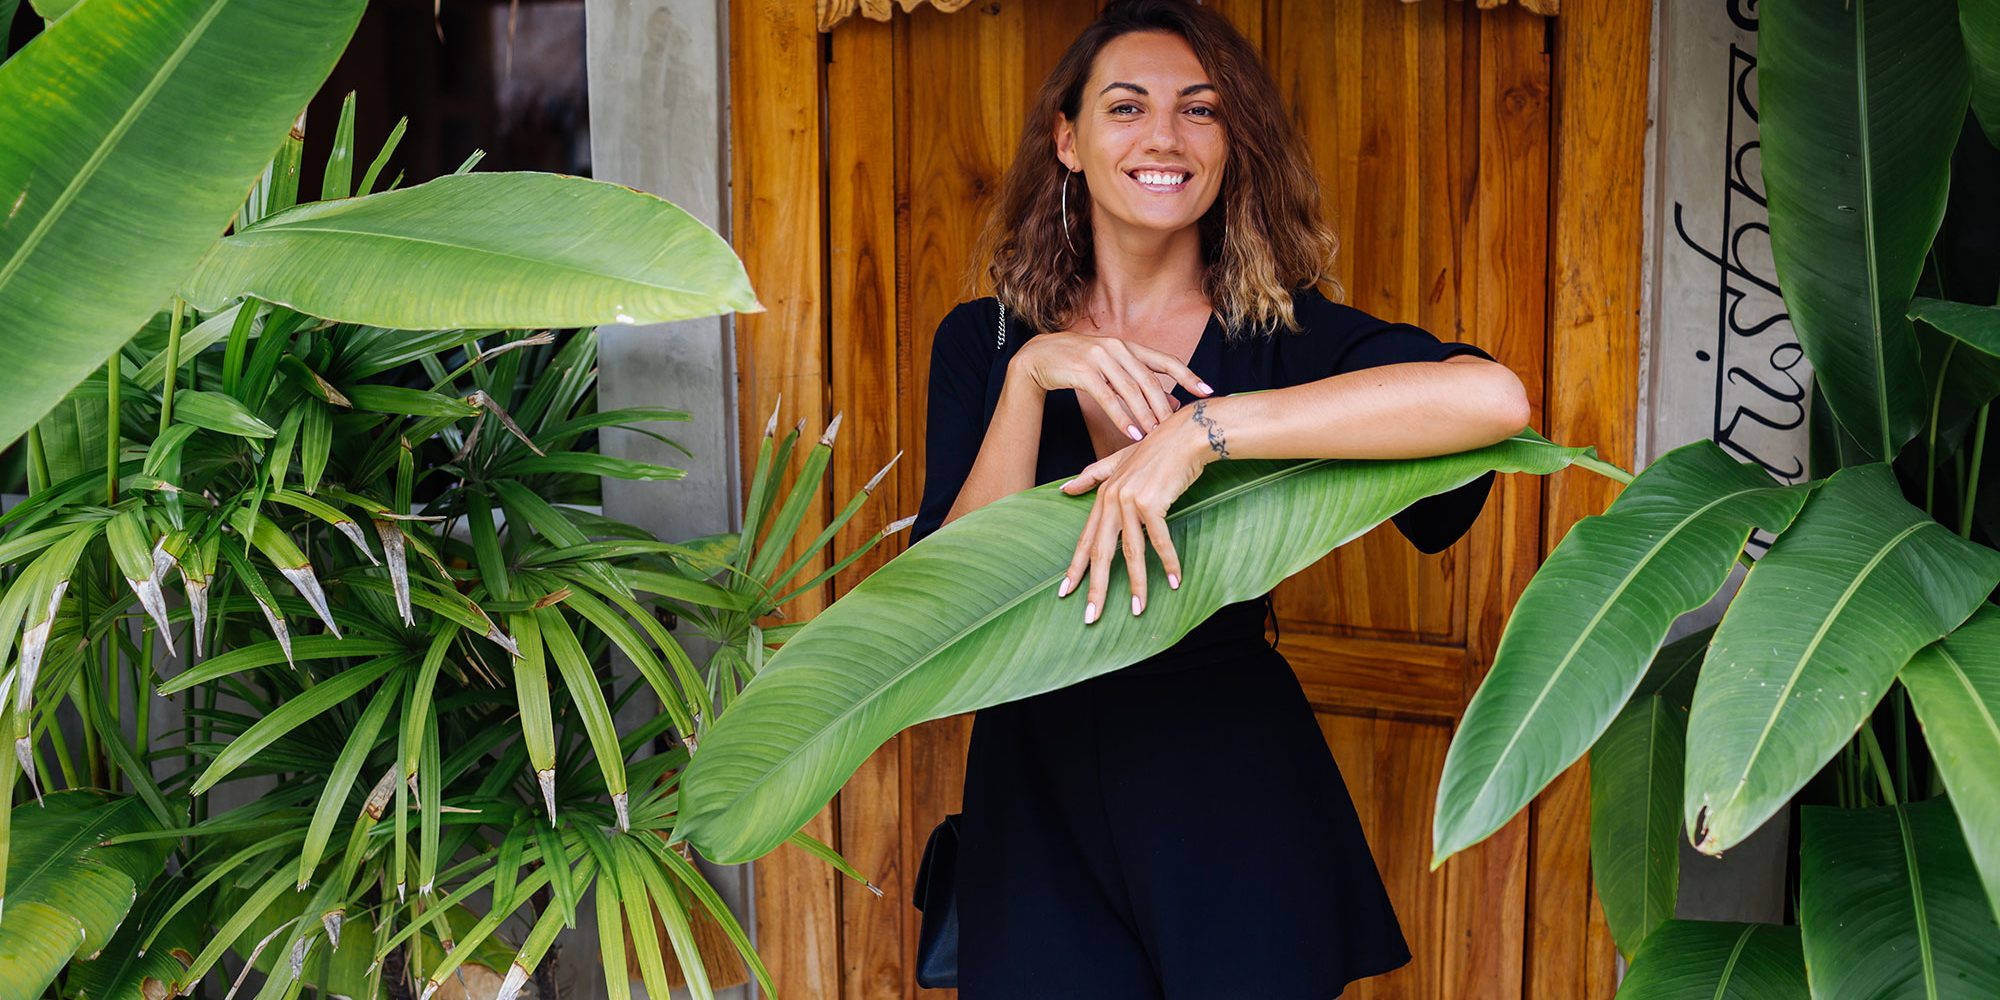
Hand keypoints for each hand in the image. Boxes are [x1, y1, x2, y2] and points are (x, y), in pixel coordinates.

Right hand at [1011, 331, 1214, 440]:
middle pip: (1150, 380)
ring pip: (1131, 390)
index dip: (1189, 376)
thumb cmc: (1078, 365)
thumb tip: (1173, 403)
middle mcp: (1118, 348)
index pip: (1166, 361)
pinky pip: (1108, 398)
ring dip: (1146, 416)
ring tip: (1158, 436)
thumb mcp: (1112, 370)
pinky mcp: (1083, 370)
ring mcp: (1100, 357)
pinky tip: (1133, 433)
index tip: (1209, 392)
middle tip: (1179, 428)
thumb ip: (1140, 383)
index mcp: (1129, 346)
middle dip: (1166, 406)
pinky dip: (1122, 417)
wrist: (1039, 356)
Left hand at [1053, 403, 1221, 622]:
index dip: (1076, 567)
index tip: (1065, 593)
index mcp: (1103, 495)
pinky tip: (1174, 581)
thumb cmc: (1156, 450)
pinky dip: (1168, 562)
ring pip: (1132, 552)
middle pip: (1102, 552)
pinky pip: (1160, 541)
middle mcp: (1112, 500)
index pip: (1086, 539)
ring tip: (1137, 610)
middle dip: (1096, 588)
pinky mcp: (1152, 503)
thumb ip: (1092, 476)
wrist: (1185, 435)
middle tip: (1091, 617)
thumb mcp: (1119, 461)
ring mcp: (1131, 501)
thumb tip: (1064, 489)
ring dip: (1137, 584)